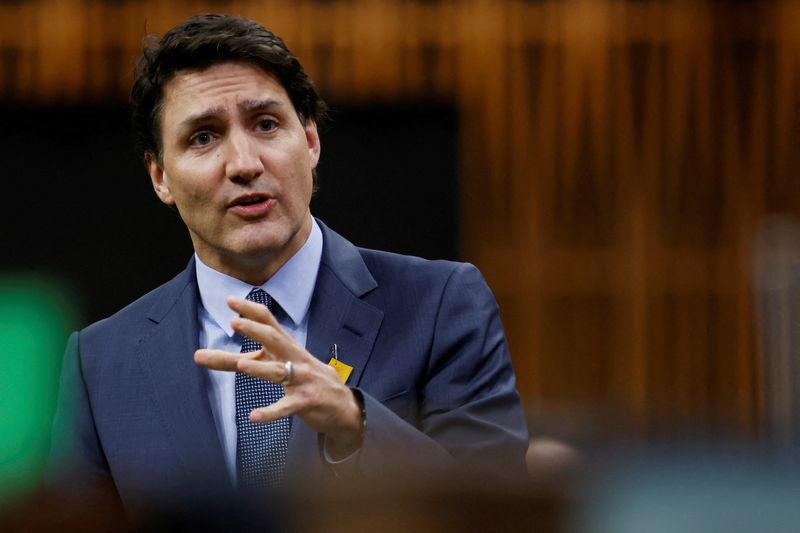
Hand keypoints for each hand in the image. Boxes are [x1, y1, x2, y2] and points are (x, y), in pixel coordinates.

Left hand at [194, 296, 363, 458]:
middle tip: (234, 322)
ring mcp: (302, 379)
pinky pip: (286, 406)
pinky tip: (254, 416)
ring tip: (241, 365)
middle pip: (274, 339)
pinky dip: (271, 411)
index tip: (230, 300)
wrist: (343, 405)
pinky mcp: (305, 402)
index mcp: (287, 346)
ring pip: (278, 372)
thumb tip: (197, 355)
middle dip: (255, 330)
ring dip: (260, 368)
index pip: (269, 322)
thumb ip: (235, 360)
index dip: (250, 310)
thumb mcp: (274, 365)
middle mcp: (295, 358)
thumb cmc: (303, 379)